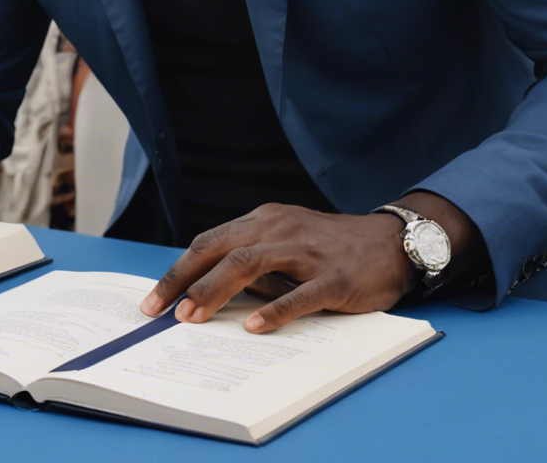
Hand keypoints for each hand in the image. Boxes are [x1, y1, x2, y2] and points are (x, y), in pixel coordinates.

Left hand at [139, 205, 410, 333]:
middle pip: (219, 251)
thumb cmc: (332, 248)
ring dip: (214, 292)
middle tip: (159, 312)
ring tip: (192, 318)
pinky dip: (275, 309)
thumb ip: (252, 262)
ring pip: (249, 265)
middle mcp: (279, 229)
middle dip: (183, 282)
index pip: (208, 243)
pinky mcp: (335, 277)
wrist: (393, 242)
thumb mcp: (286, 243)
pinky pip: (301, 294)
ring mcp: (307, 251)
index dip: (177, 271)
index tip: (153, 300)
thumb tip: (209, 293)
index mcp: (263, 221)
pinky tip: (254, 326)